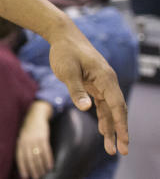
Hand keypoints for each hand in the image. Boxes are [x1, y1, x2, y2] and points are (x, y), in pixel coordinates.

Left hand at [15, 101, 53, 178]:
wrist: (36, 115)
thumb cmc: (28, 128)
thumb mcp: (22, 136)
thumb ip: (22, 146)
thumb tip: (24, 161)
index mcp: (20, 142)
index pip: (20, 157)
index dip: (22, 167)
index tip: (25, 176)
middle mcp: (26, 141)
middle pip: (30, 159)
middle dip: (33, 170)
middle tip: (36, 177)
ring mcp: (35, 139)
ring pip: (38, 156)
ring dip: (41, 167)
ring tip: (44, 173)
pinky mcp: (43, 137)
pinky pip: (46, 151)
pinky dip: (48, 160)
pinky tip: (50, 166)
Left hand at [47, 22, 128, 154]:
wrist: (62, 36)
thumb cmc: (64, 52)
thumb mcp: (67, 71)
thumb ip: (76, 90)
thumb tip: (87, 108)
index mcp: (105, 78)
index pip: (117, 105)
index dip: (121, 124)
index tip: (123, 140)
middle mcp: (107, 82)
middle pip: (117, 110)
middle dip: (119, 131)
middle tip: (120, 151)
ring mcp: (101, 84)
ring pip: (109, 109)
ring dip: (110, 127)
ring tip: (111, 148)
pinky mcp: (94, 85)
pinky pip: (102, 104)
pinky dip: (103, 117)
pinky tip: (103, 130)